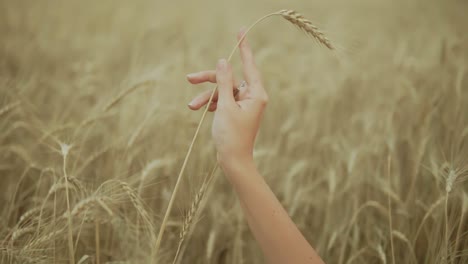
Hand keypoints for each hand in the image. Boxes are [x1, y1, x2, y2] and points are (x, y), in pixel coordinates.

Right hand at [186, 29, 267, 170]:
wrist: (233, 160)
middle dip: (209, 79)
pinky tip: (201, 109)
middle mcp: (252, 96)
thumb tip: (223, 61)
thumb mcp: (224, 106)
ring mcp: (244, 103)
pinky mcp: (236, 110)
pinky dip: (211, 103)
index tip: (241, 32)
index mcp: (256, 94)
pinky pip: (222, 99)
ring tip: (192, 106)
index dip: (244, 48)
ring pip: (223, 89)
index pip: (249, 65)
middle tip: (190, 78)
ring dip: (207, 96)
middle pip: (229, 78)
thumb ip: (223, 82)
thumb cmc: (231, 135)